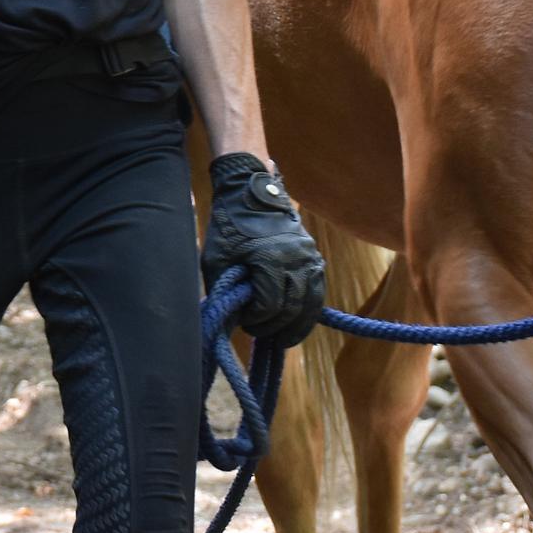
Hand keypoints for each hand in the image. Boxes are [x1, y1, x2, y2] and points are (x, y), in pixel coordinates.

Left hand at [204, 151, 325, 349]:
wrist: (250, 191)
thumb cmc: (229, 225)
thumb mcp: (216, 259)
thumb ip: (223, 292)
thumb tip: (229, 321)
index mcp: (271, 258)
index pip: (269, 305)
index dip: (255, 320)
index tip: (243, 322)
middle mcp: (297, 259)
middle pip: (292, 308)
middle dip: (274, 327)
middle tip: (258, 333)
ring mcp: (310, 257)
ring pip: (311, 304)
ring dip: (297, 326)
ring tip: (282, 340)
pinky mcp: (315, 257)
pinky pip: (317, 292)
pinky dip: (308, 311)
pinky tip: (297, 323)